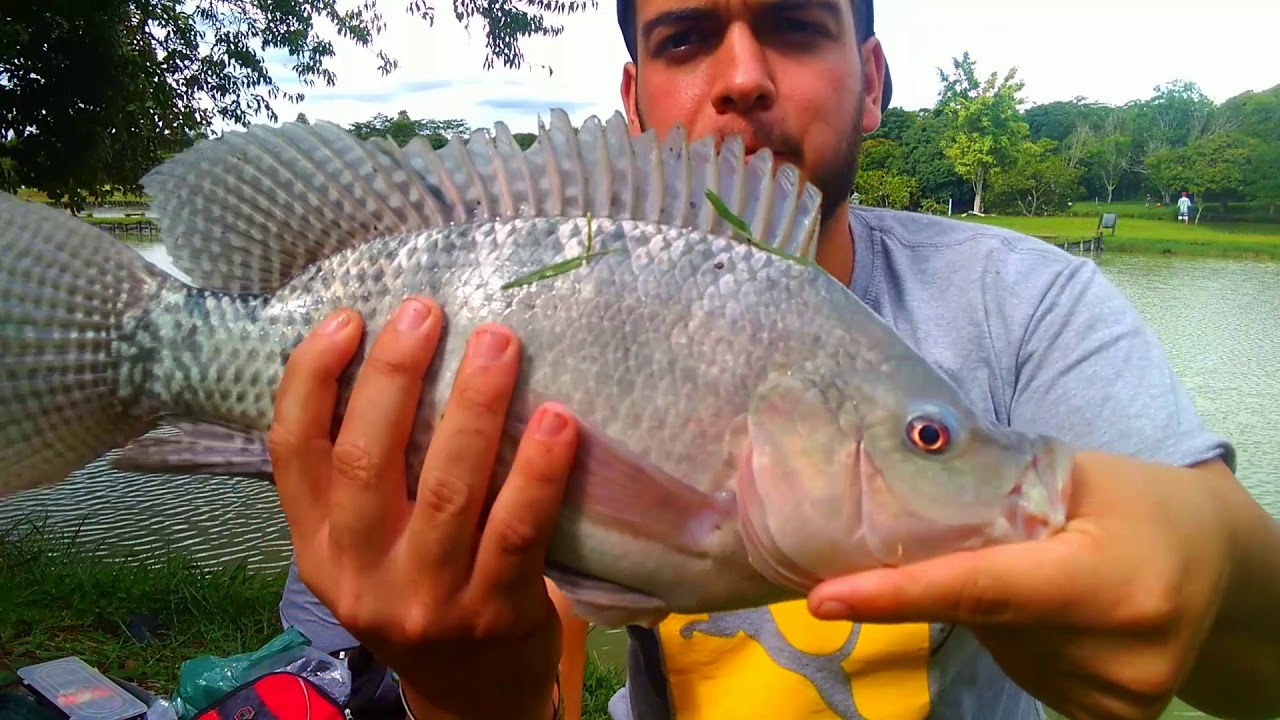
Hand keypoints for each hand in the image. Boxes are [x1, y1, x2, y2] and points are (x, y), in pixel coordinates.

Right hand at [267, 297, 577, 719]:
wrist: (472, 694)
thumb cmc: (425, 593)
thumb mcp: (370, 548)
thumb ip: (369, 479)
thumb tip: (399, 354)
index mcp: (319, 546)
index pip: (292, 452)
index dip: (312, 379)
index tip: (349, 319)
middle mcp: (360, 573)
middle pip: (366, 458)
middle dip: (395, 375)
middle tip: (428, 312)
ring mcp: (426, 597)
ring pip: (445, 488)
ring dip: (475, 408)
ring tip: (499, 344)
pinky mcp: (492, 612)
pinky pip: (516, 530)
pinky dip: (538, 472)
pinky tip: (559, 421)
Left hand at [806, 451, 1233, 719]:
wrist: (1222, 565)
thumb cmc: (1144, 504)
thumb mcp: (1079, 473)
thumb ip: (995, 487)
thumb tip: (893, 497)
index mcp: (1108, 582)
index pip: (980, 589)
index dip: (897, 594)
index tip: (825, 598)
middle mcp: (1118, 652)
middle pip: (984, 620)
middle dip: (967, 583)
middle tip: (1012, 544)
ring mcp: (1118, 698)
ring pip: (1002, 650)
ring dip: (1001, 616)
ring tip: (1058, 579)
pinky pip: (1029, 677)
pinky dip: (1025, 643)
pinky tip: (1065, 618)